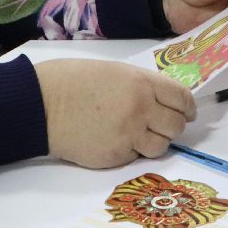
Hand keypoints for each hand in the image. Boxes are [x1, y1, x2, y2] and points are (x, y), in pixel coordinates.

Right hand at [37, 59, 193, 166]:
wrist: (39, 105)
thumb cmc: (70, 81)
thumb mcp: (112, 71)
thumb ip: (140, 85)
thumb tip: (160, 100)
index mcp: (141, 83)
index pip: (183, 98)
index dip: (187, 107)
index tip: (186, 112)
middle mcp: (141, 109)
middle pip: (177, 125)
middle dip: (173, 125)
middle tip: (161, 124)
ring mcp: (130, 135)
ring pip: (161, 146)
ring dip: (154, 141)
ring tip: (136, 134)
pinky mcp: (116, 157)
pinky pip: (136, 156)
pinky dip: (131, 151)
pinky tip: (114, 139)